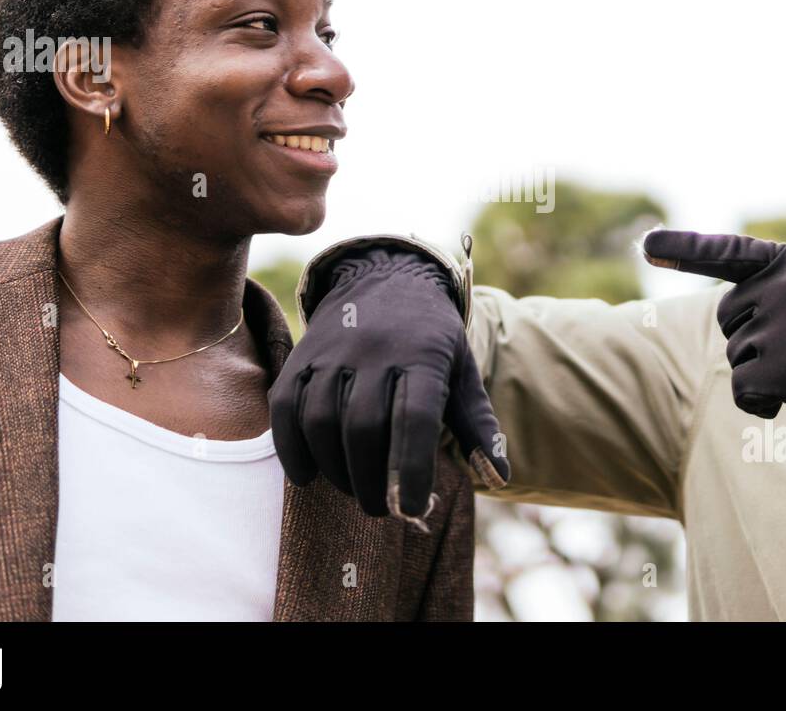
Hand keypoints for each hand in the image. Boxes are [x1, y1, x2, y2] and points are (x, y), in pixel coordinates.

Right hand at [269, 247, 509, 525]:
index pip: (415, 420)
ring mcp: (333, 351)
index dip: (413, 470)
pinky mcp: (301, 355)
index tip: (413, 509)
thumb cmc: (430, 337)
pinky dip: (291, 447)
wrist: (385, 276)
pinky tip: (306, 476)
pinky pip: (285, 406)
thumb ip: (477, 423)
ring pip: (321, 420)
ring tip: (352, 490)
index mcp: (422, 356)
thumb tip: (499, 477)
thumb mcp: (462, 368)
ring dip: (334, 468)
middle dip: (369, 480)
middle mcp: (374, 350)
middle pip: (363, 427)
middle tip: (380, 507)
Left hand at [643, 231, 785, 429]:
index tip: (645, 245)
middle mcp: (779, 286)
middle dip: (752, 336)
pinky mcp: (779, 367)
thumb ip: (785, 283)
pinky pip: (744, 389)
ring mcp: (778, 326)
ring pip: (738, 354)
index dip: (683, 249)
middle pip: (730, 317)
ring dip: (765, 370)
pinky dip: (758, 402)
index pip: (727, 252)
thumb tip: (735, 313)